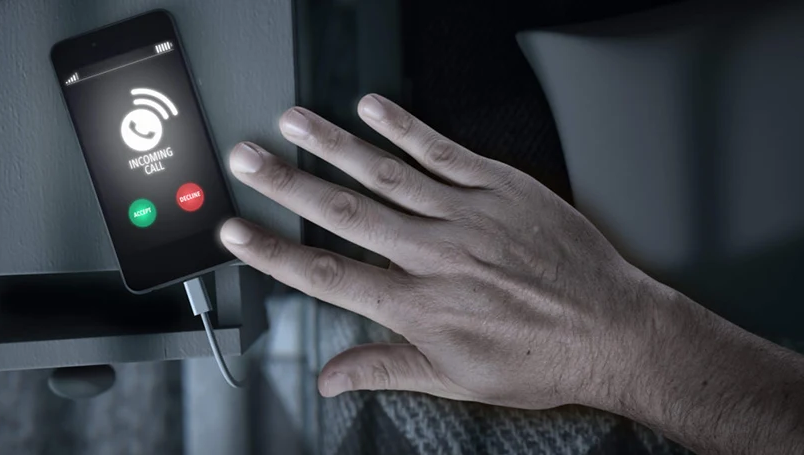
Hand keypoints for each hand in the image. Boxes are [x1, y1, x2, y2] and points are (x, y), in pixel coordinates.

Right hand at [219, 94, 660, 409]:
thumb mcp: (457, 380)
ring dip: (333, 144)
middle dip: (287, 183)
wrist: (612, 330)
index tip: (239, 234)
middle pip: (345, 212)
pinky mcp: (501, 187)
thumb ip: (386, 369)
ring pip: (386, 173)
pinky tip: (374, 109)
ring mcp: (467, 214)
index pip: (329, 275)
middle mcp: (435, 254)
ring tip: (293, 122)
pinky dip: (405, 128)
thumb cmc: (541, 358)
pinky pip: (443, 151)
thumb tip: (331, 380)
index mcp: (419, 305)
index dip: (275, 253)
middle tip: (248, 159)